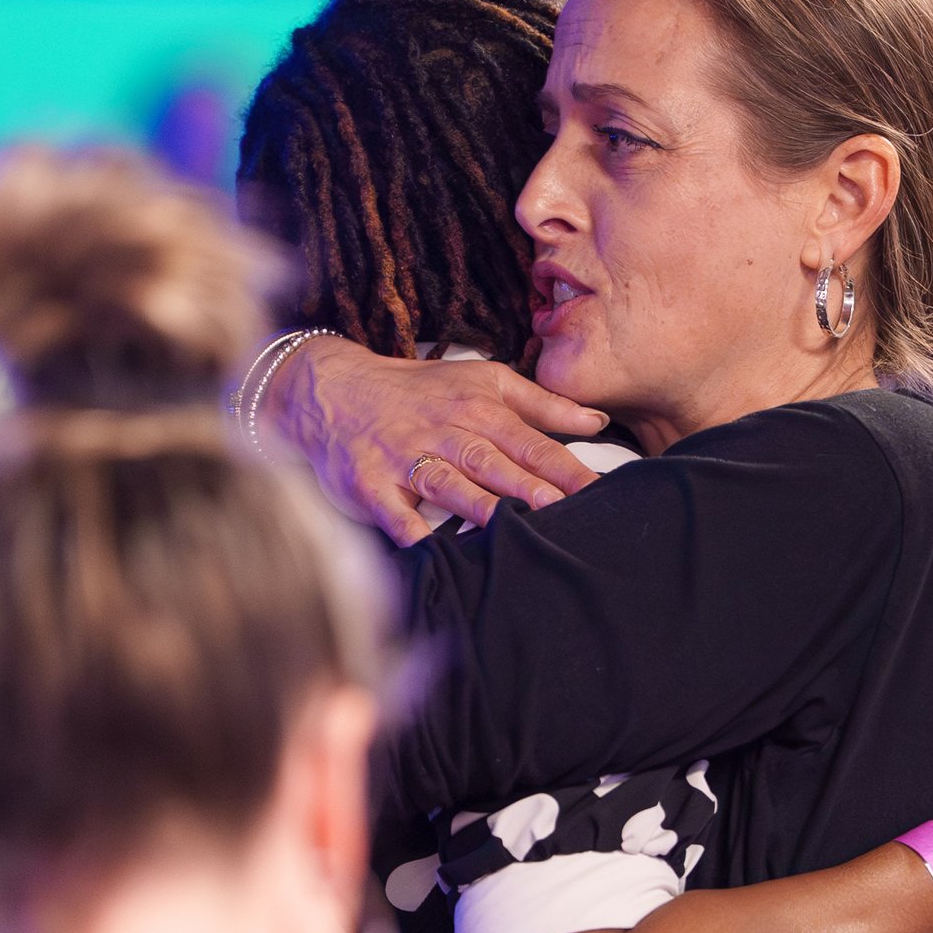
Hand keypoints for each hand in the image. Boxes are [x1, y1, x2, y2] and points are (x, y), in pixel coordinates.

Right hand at [266, 336, 610, 545]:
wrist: (335, 390)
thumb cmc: (420, 392)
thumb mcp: (484, 382)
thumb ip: (541, 404)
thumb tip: (597, 418)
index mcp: (477, 409)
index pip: (528, 441)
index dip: (564, 466)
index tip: (597, 490)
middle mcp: (444, 432)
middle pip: (492, 462)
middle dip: (529, 487)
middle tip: (565, 510)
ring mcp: (405, 458)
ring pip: (448, 483)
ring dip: (479, 506)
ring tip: (512, 527)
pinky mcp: (370, 483)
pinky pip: (392, 510)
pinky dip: (409, 530)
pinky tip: (429, 550)